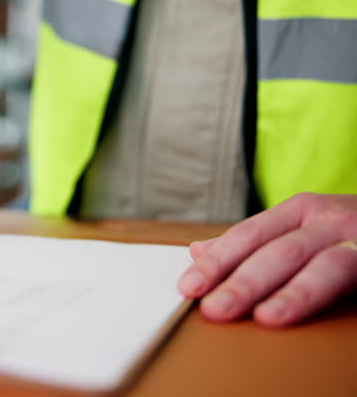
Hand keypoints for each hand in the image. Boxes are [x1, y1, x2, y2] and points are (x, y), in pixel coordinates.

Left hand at [178, 192, 356, 326]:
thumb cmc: (349, 230)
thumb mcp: (299, 228)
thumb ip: (253, 243)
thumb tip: (197, 251)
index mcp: (299, 211)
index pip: (248, 236)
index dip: (218, 262)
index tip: (188, 287)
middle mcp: (329, 220)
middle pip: (279, 252)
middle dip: (244, 282)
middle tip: (215, 309)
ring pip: (323, 267)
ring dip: (293, 294)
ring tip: (265, 317)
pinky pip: (356, 279)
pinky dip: (329, 297)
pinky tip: (313, 314)